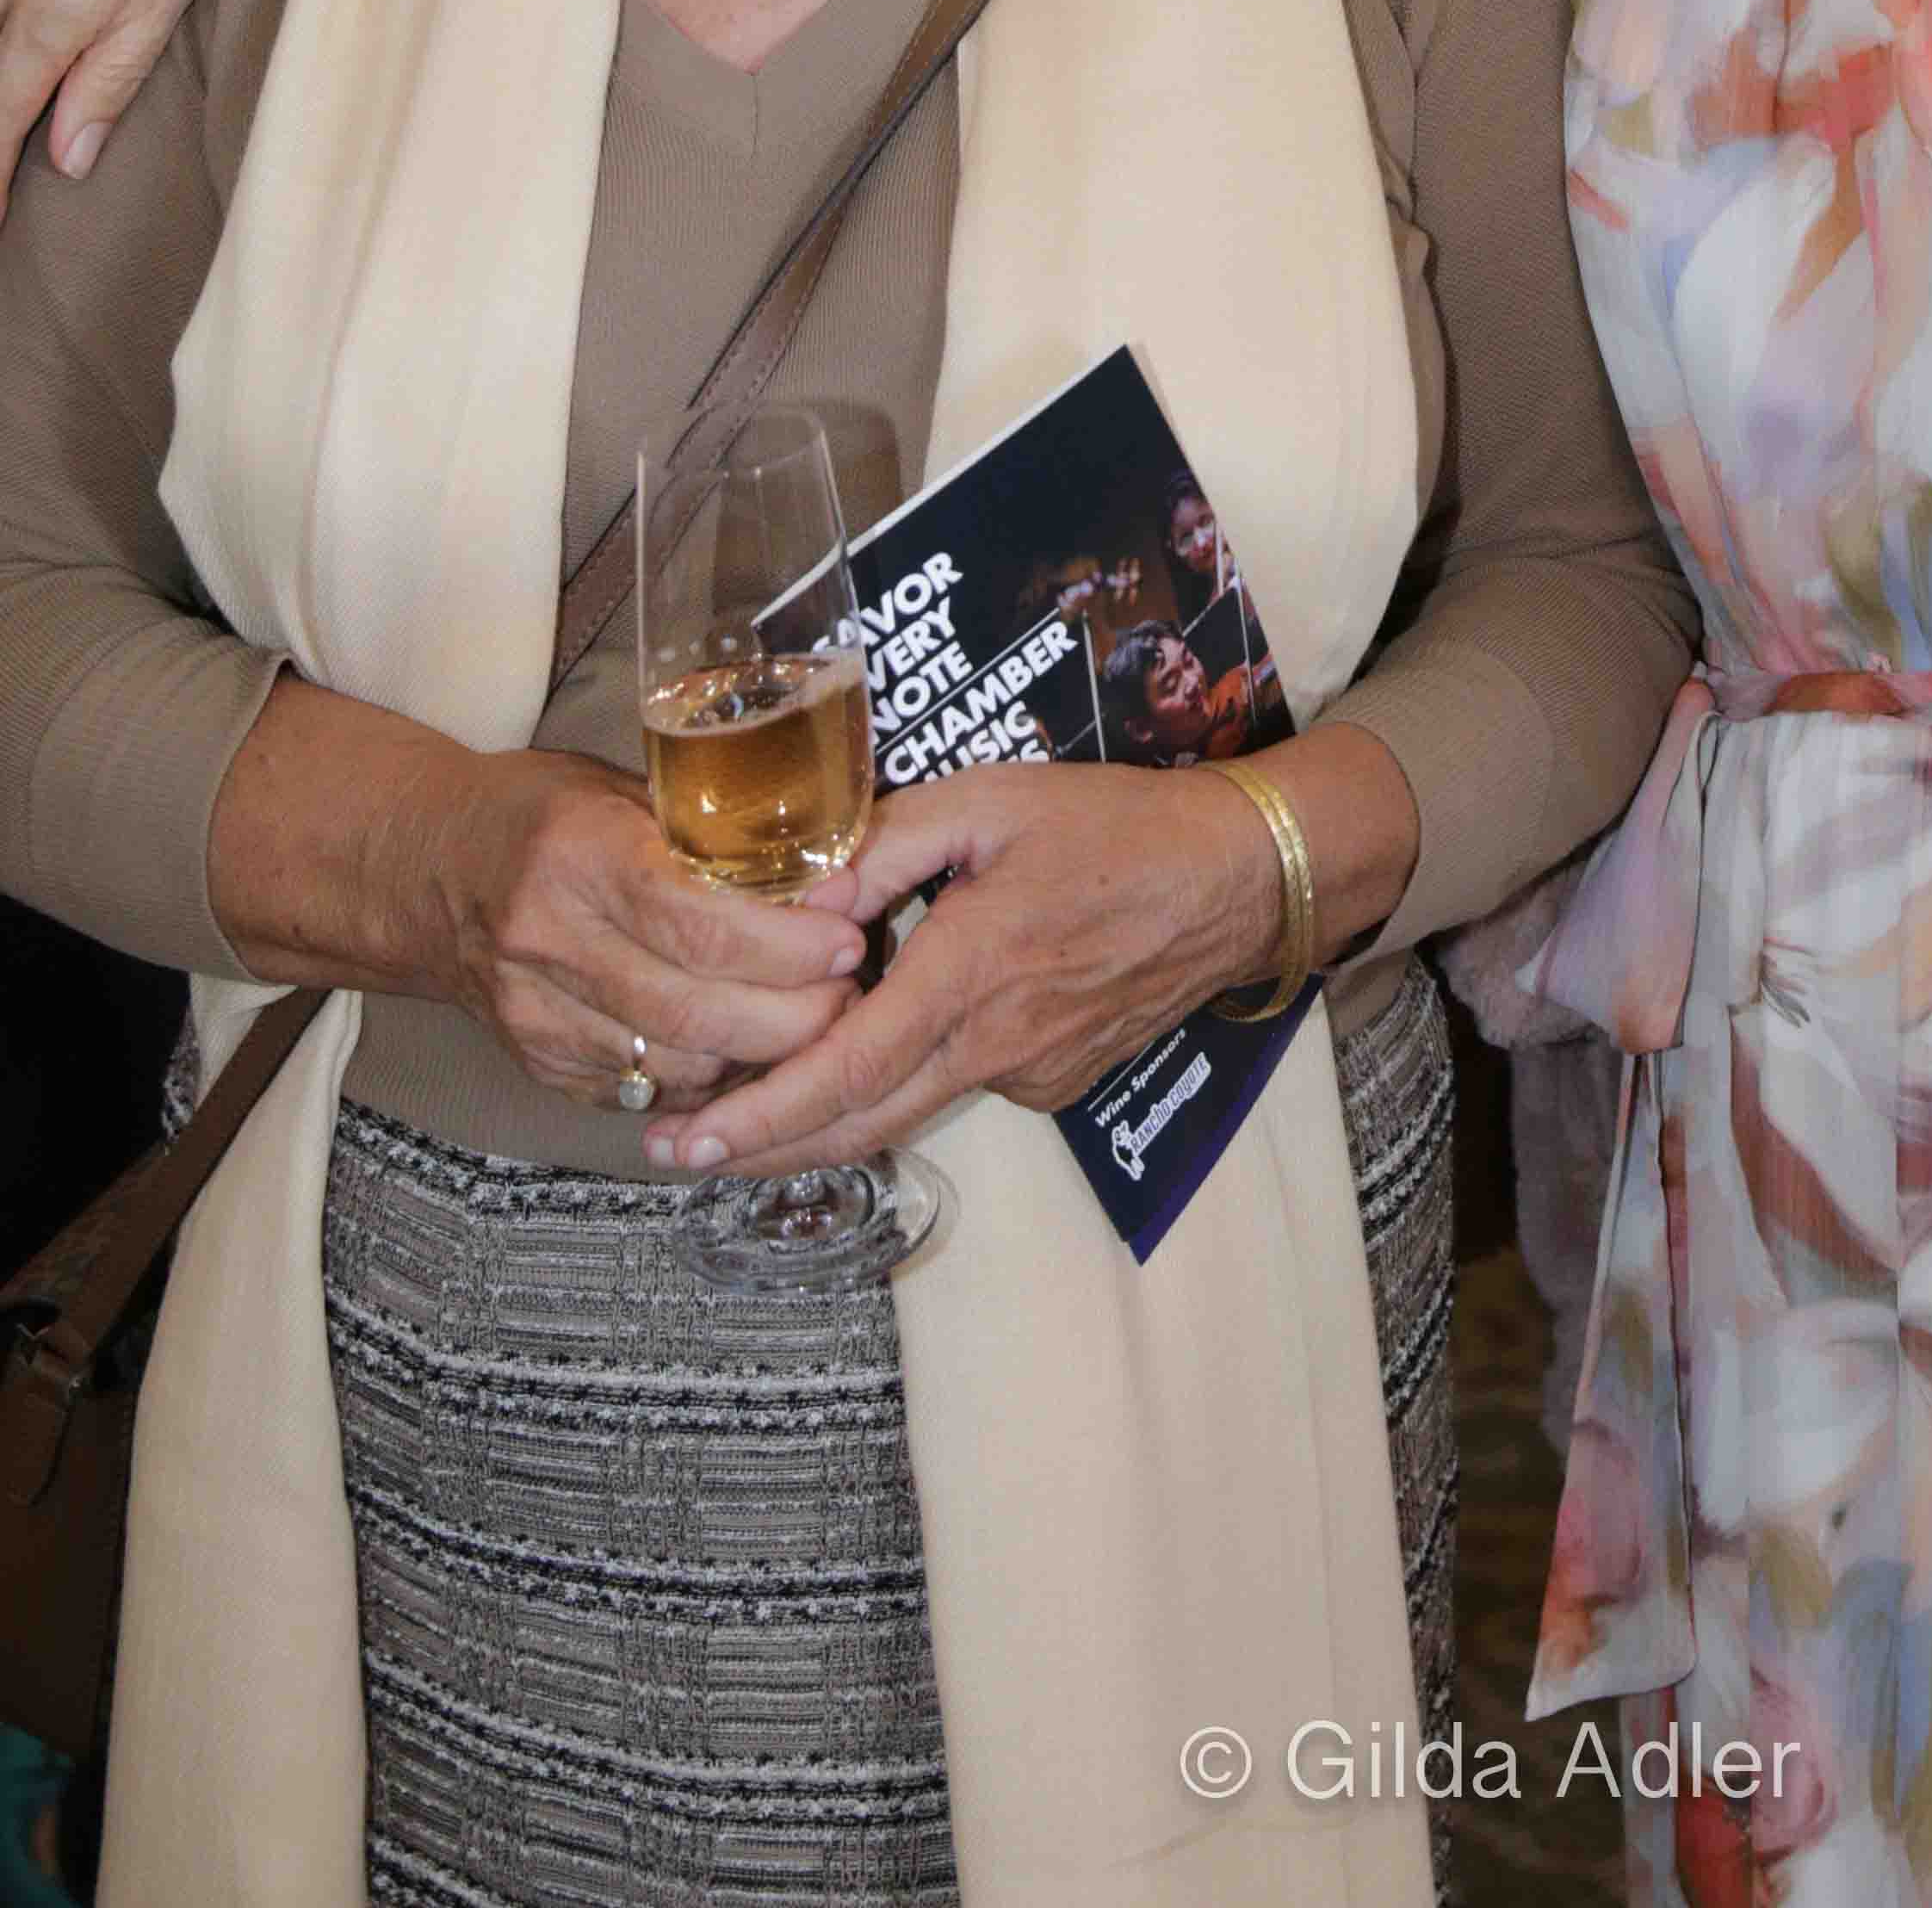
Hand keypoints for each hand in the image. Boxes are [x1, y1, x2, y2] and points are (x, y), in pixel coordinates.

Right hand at [423, 746, 870, 1110]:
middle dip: (791, 1015)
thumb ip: (712, 833)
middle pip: (692, 1008)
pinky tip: (745, 1049)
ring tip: (815, 1024)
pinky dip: (706, 1078)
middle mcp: (548, 942)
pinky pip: (643, 1090)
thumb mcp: (621, 787)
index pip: (694, 920)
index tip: (845, 940)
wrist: (423, 870)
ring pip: (672, 1063)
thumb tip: (830, 874)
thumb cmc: (541, 813)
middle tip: (848, 996)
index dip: (783, 943)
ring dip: (758, 1055)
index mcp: (576, 854)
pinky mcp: (538, 1064)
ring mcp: (535, 1016)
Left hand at [643, 759, 1278, 1170]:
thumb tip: (801, 902)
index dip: (758, 1117)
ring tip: (746, 1110)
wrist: (1235, 880)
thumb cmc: (1114, 825)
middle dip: (759, 1148)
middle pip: (857, 1124)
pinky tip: (877, 1041)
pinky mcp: (1055, 1081)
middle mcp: (994, 1045)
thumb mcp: (990, 801)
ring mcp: (1029, 1074)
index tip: (685, 1144)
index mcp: (970, 971)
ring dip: (822, 1121)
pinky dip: (902, 1080)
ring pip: (904, 1112)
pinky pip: (959, 1086)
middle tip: (677, 1149)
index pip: (844, 1069)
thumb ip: (886, 846)